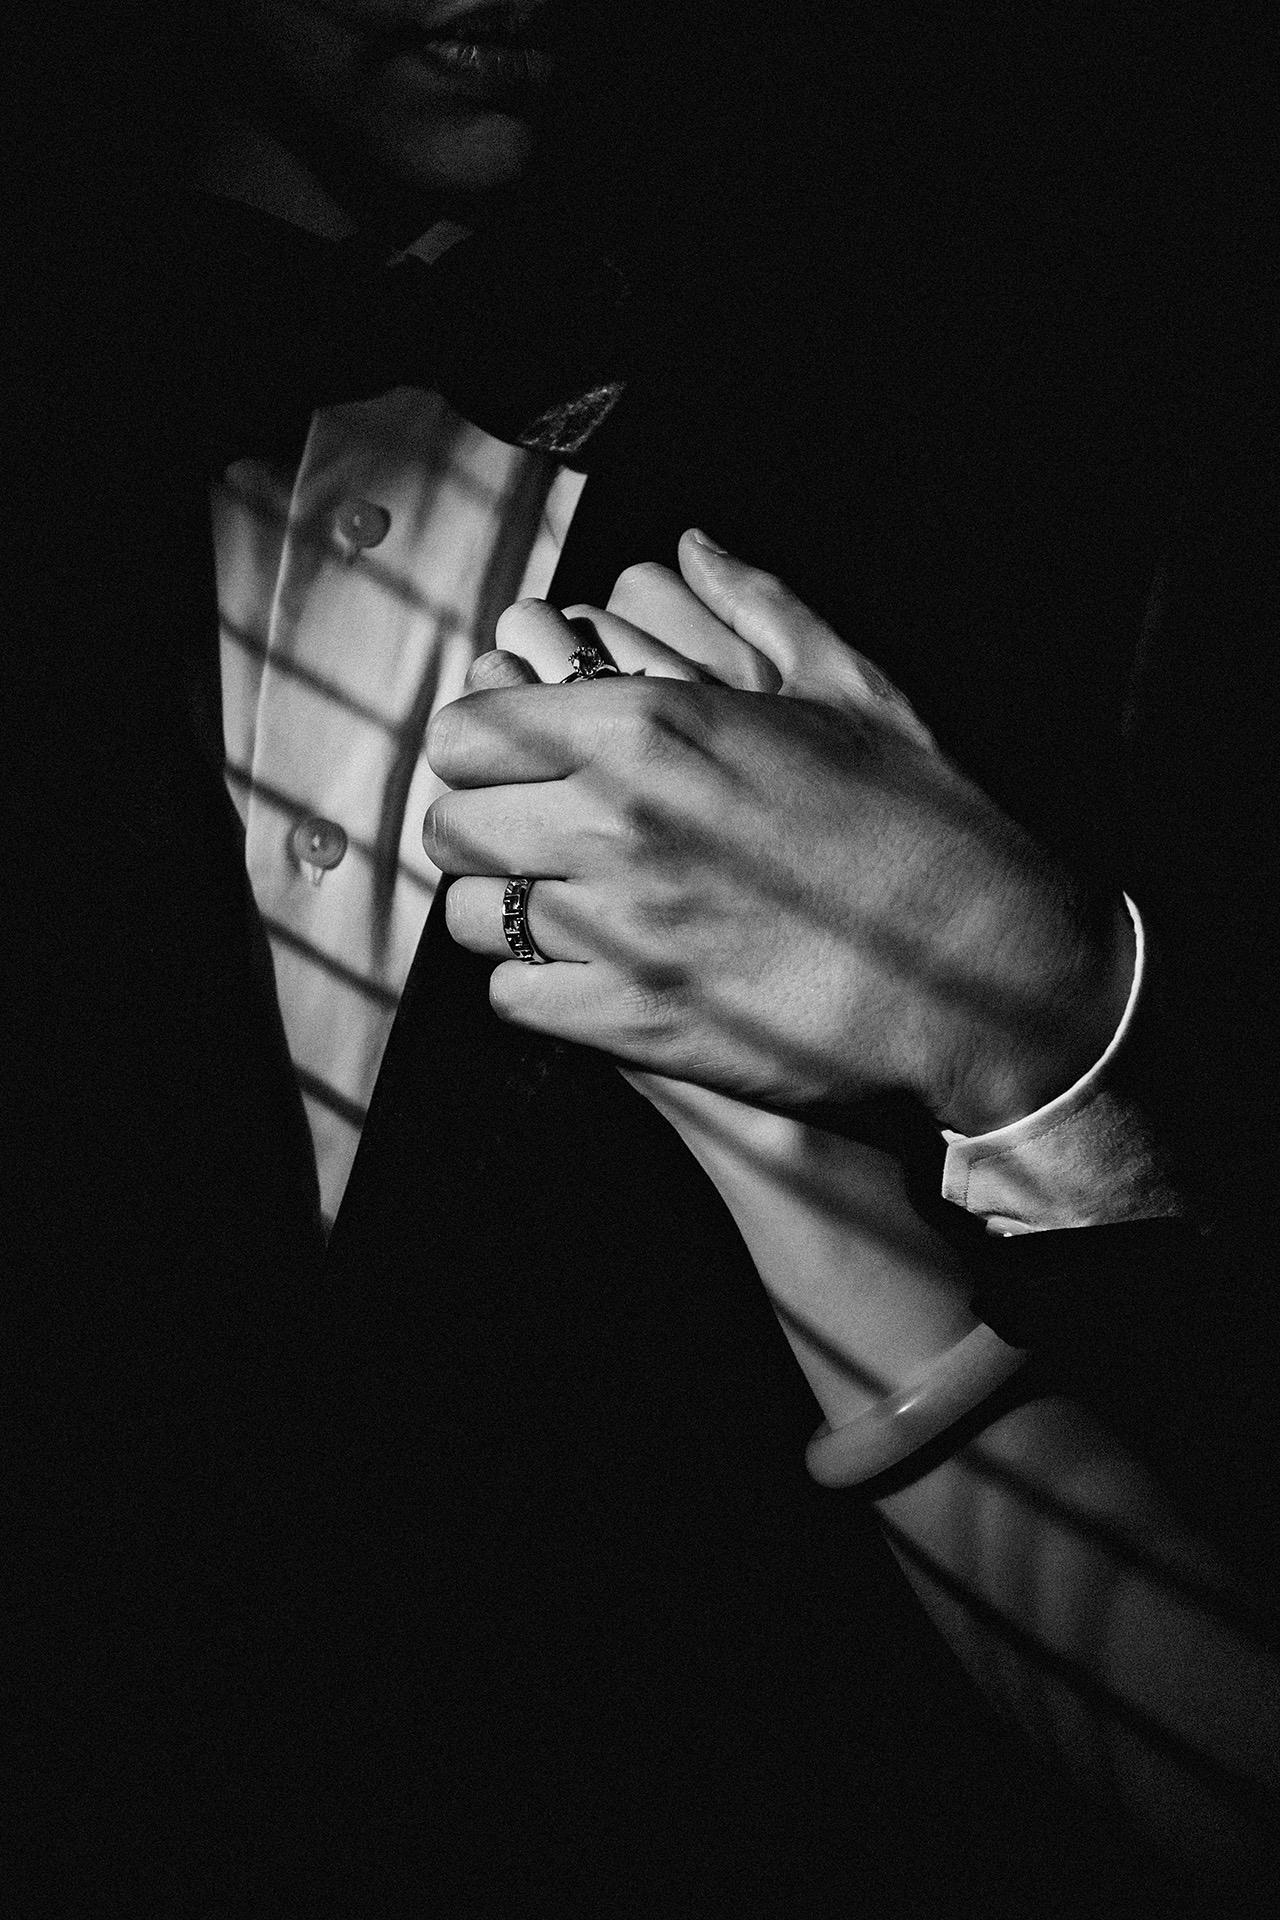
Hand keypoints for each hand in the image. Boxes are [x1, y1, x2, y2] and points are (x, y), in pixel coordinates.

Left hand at [425, 532, 1132, 1131]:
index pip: (469, 732)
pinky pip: (514, 999)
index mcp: (651, 726)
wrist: (987, 965)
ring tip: (549, 905)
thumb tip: (694, 547)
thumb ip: (754, 604)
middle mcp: (616, 821)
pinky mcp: (635, 1018)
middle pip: (453, 825)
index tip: (503, 765)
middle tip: (525, 839)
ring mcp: (619, 926)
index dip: (474, 750)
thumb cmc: (923, 822)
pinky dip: (532, 985)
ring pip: (469, 917)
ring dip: (498, 909)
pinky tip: (579, 970)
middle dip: (480, 829)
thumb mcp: (850, 688)